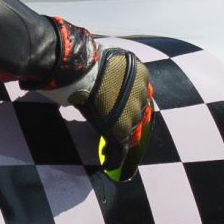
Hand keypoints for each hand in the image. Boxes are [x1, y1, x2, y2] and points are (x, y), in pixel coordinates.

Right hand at [41, 19, 154, 181]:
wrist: (81, 69)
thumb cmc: (86, 60)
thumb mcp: (106, 59)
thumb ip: (110, 69)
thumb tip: (96, 68)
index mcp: (140, 73)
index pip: (139, 93)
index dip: (130, 104)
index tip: (120, 109)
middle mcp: (142, 93)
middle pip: (138, 112)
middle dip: (128, 120)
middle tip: (118, 128)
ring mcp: (133, 112)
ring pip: (130, 130)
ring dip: (121, 137)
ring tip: (111, 149)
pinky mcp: (122, 129)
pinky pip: (120, 148)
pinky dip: (115, 157)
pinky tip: (109, 163)